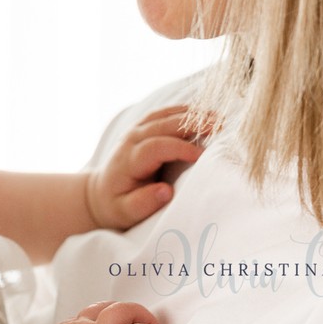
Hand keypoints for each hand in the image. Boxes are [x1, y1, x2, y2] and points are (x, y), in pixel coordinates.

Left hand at [85, 105, 212, 229]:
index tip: (203, 157)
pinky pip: (165, 113)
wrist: (102, 191)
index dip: (180, 149)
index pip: (155, 147)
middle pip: (163, 124)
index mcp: (128, 159)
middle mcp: (132, 139)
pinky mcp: (144, 126)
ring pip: (165, 114)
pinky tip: (204, 114)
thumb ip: (143, 203)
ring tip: (219, 118)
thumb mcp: (125, 212)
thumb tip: (165, 191)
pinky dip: (185, 112)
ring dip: (192, 115)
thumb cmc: (117, 204)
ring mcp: (137, 129)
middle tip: (221, 127)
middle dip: (192, 124)